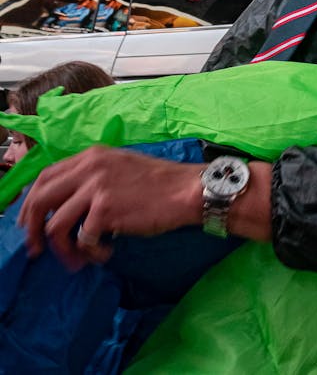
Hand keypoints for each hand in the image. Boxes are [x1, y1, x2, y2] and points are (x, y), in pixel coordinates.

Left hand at [17, 146, 204, 269]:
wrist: (185, 190)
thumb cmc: (157, 183)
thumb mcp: (118, 168)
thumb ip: (90, 179)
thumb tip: (64, 205)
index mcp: (91, 156)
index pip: (44, 177)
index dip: (30, 204)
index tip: (29, 225)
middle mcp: (89, 167)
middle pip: (40, 199)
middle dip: (32, 229)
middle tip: (37, 250)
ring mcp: (96, 187)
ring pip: (55, 226)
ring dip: (63, 250)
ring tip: (79, 260)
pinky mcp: (105, 210)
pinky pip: (82, 241)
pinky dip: (91, 254)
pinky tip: (107, 252)